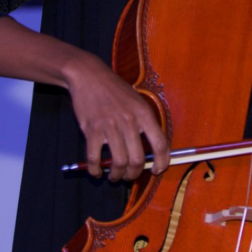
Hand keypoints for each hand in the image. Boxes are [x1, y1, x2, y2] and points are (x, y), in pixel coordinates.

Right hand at [0, 18, 168, 181]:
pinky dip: (96, 170)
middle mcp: (129, 121)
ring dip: (117, 175)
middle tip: (129, 175)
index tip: (158, 170)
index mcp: (144, 113)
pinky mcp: (92, 130)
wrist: (89, 75)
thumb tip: (151, 149)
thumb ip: (144, 122)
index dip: (162, 162)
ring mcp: (110, 126)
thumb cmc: (115, 89)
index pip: (160, 144)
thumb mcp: (137, 100)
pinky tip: (97, 172)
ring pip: (118, 162)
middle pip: (138, 159)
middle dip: (134, 174)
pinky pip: (95, 158)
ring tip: (114, 176)